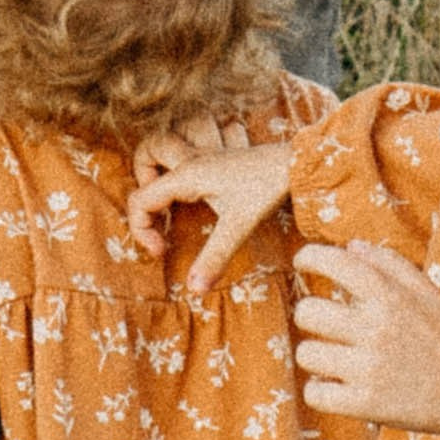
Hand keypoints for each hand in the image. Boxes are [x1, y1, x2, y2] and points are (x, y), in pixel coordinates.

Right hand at [128, 134, 292, 298]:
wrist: (298, 163)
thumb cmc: (268, 188)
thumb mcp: (239, 226)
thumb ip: (214, 257)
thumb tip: (193, 289)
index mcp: (186, 176)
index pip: (140, 199)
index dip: (141, 230)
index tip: (162, 251)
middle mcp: (190, 161)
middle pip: (144, 157)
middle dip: (141, 186)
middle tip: (158, 217)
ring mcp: (203, 156)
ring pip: (163, 150)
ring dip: (156, 171)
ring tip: (168, 202)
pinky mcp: (217, 160)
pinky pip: (183, 160)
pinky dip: (177, 176)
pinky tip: (195, 199)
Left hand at [291, 242, 439, 431]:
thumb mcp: (427, 294)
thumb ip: (390, 265)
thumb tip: (351, 246)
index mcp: (390, 297)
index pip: (336, 263)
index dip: (311, 257)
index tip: (304, 262)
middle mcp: (376, 329)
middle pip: (307, 312)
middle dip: (311, 315)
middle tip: (327, 324)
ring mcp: (369, 368)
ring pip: (307, 354)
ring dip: (317, 356)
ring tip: (336, 359)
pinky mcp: (365, 404)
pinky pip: (315, 394)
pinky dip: (321, 391)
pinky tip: (337, 386)